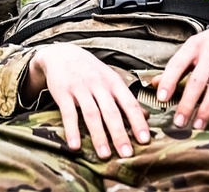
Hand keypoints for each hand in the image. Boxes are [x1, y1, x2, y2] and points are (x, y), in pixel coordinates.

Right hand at [26, 43, 149, 158]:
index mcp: (113, 82)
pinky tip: (75, 146)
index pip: (130, 103)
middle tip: (127, 154)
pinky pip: (68, 113)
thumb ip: (125, 97)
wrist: (61, 53)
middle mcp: (99, 84)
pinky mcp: (63, 92)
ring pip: (92, 114)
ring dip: (99, 136)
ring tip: (105, 155)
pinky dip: (72, 130)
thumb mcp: (110, 78)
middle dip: (120, 134)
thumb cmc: (90, 70)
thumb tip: (147, 116)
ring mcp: (80, 88)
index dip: (138, 122)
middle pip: (111, 112)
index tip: (145, 140)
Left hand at [152, 18, 208, 129]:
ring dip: (206, 110)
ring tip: (197, 125)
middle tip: (179, 122)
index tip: (161, 98)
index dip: (169, 81)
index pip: (178, 63)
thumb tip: (155, 83)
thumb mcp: (194, 47)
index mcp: (194, 45)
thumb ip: (177, 66)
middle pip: (198, 81)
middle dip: (187, 104)